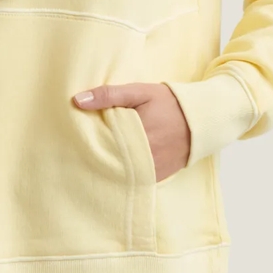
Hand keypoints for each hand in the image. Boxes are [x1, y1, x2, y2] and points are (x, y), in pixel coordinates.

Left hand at [73, 82, 191, 180]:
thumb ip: (108, 95)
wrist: (200, 120)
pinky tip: (111, 166)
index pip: (98, 144)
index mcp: (133, 135)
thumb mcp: (139, 92)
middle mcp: (141, 158)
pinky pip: (132, 180)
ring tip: (89, 160)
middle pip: (106, 161)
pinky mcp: (155, 177)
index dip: (84, 142)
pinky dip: (121, 174)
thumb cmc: (168, 103)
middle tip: (75, 152)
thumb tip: (76, 101)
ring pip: (117, 174)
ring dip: (105, 167)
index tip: (71, 138)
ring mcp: (149, 171)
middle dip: (92, 156)